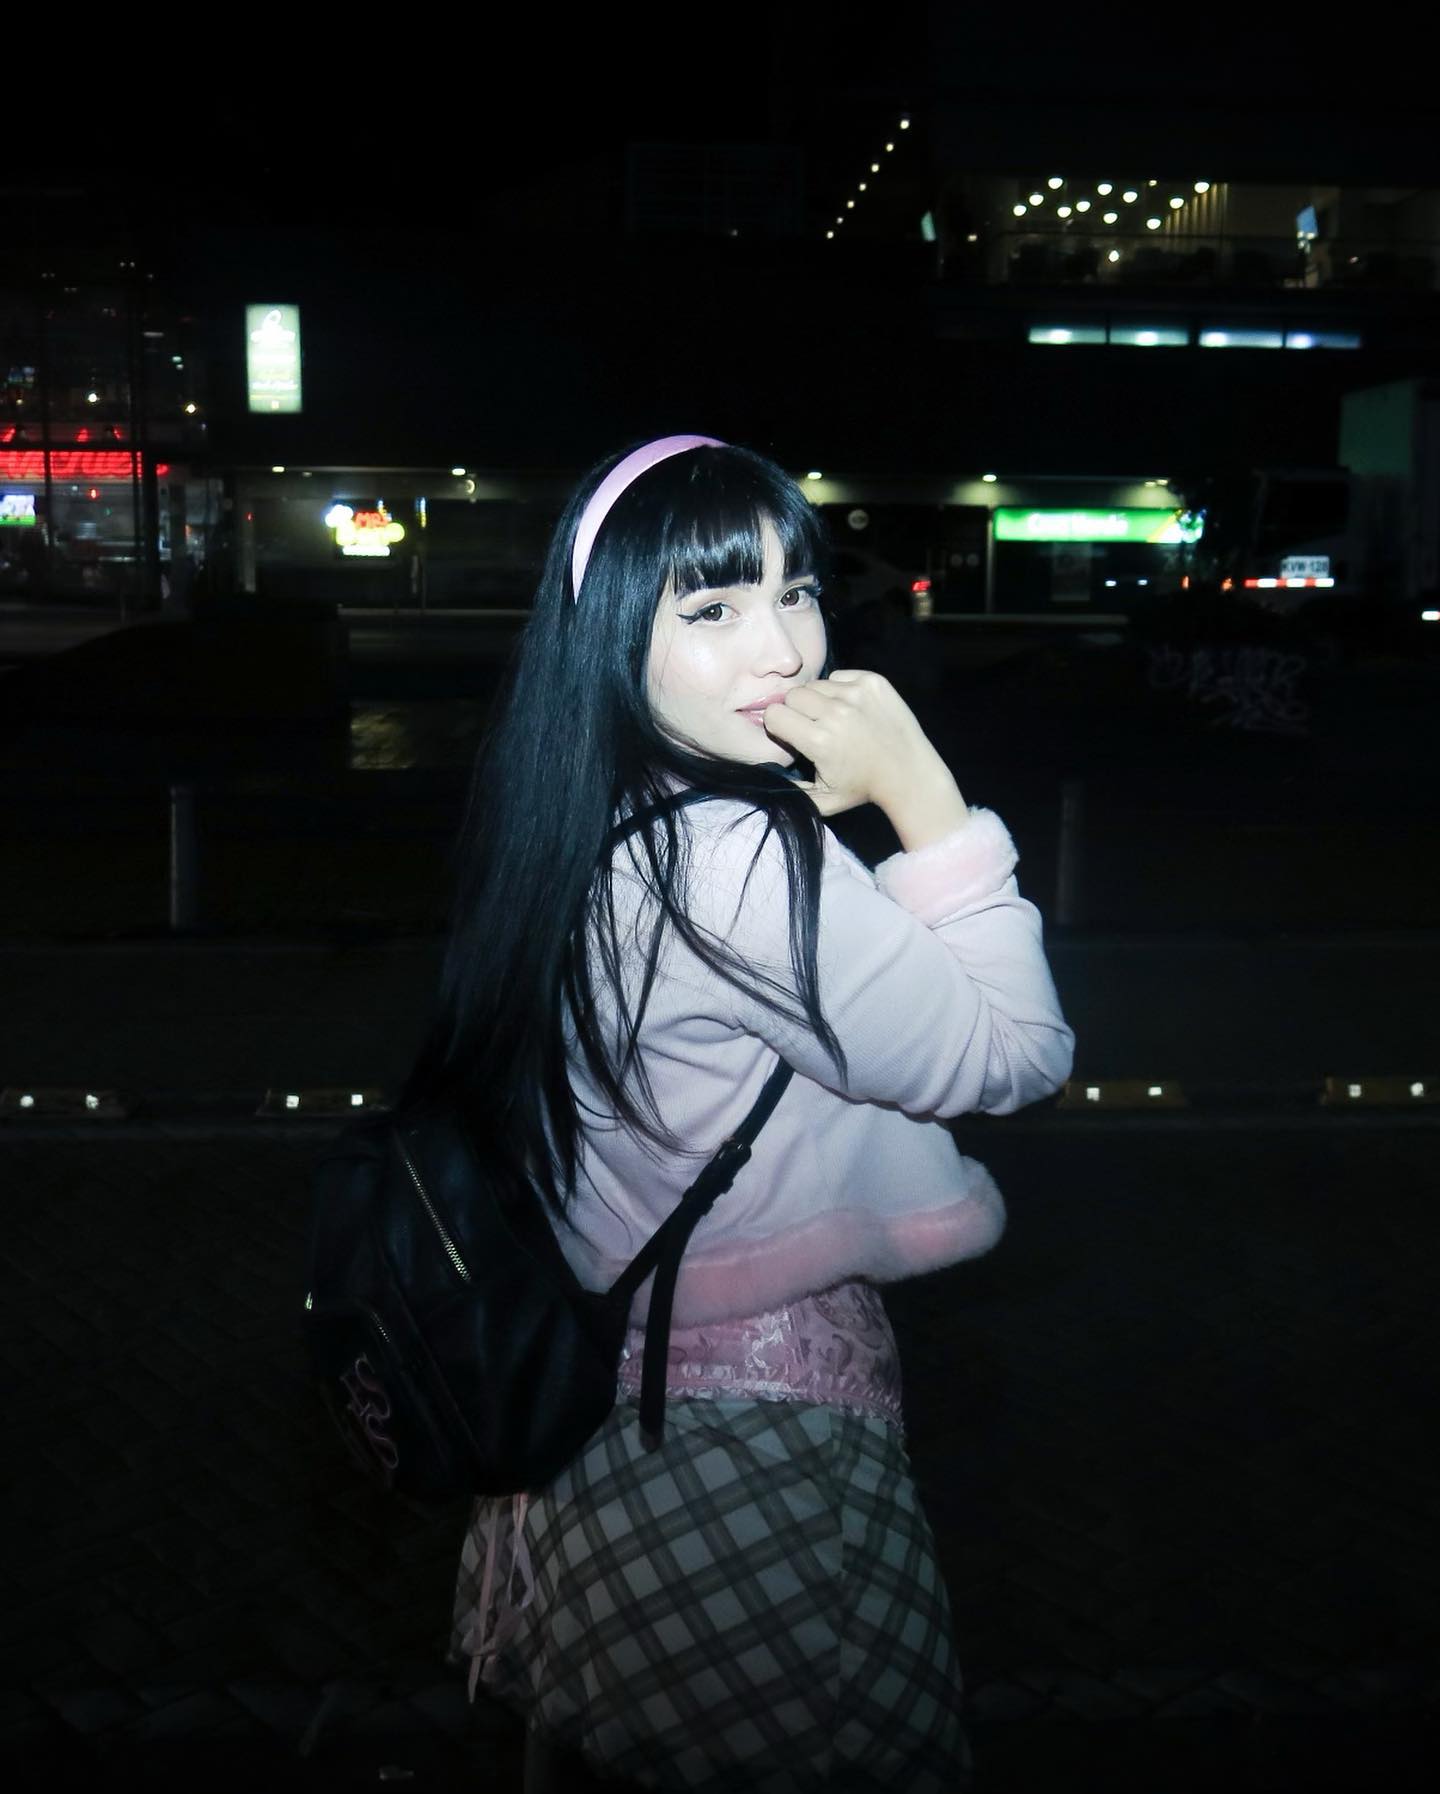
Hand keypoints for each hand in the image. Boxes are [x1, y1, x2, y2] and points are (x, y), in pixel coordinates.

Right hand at [762, 670, 969, 847]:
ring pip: (815, 684)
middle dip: (795, 710)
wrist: (909, 774)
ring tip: (834, 719)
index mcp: (819, 741)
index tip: (791, 735)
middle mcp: (836, 713)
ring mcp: (856, 694)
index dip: (778, 726)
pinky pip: (839, 677)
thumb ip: (789, 788)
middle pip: (792, 695)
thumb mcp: (822, 801)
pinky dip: (840, 690)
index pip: (773, 714)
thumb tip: (764, 769)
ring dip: (818, 700)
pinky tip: (852, 709)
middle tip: (812, 726)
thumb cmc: (862, 789)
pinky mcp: (873, 682)